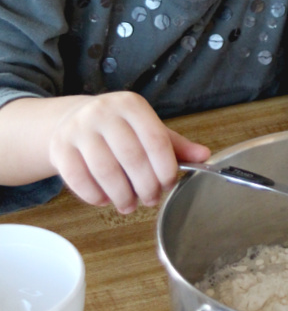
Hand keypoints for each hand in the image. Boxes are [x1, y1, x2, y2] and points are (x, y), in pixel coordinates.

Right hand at [48, 92, 209, 213]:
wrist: (73, 120)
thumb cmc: (119, 128)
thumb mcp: (147, 128)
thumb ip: (175, 145)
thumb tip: (204, 157)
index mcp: (131, 105)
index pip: (156, 140)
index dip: (165, 169)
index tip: (168, 184)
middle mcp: (103, 112)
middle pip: (132, 158)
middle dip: (146, 187)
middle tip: (150, 199)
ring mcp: (78, 129)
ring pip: (105, 171)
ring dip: (121, 196)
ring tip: (129, 205)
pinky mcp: (59, 148)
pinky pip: (78, 180)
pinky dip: (95, 196)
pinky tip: (105, 199)